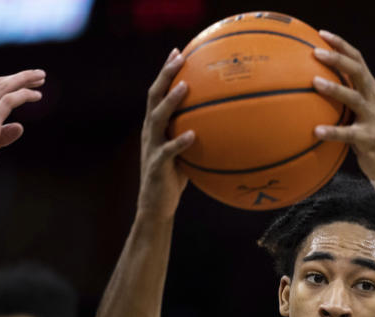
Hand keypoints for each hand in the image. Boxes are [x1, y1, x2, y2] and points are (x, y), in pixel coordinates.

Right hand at [0, 69, 44, 201]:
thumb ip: (0, 135)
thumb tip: (19, 127)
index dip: (6, 83)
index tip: (23, 83)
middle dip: (19, 77)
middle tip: (37, 75)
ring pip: (3, 87)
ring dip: (24, 80)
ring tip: (41, 78)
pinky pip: (9, 101)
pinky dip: (24, 95)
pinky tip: (37, 95)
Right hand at [137, 49, 193, 218]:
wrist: (156, 206)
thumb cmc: (173, 178)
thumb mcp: (185, 152)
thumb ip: (196, 135)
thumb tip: (224, 123)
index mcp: (155, 127)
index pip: (158, 93)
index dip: (165, 72)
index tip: (177, 51)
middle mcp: (150, 132)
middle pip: (154, 96)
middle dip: (165, 75)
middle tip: (179, 58)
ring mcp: (151, 147)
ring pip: (157, 118)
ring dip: (171, 102)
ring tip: (186, 88)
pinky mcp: (156, 166)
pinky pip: (168, 151)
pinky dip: (180, 142)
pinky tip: (193, 134)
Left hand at [311, 31, 374, 180]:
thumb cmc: (367, 132)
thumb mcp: (358, 110)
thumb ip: (344, 95)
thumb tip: (311, 82)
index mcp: (370, 88)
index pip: (357, 60)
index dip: (341, 45)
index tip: (321, 34)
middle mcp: (373, 98)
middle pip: (357, 71)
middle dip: (337, 59)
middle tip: (315, 52)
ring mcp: (372, 117)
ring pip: (355, 98)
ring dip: (335, 89)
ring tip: (315, 82)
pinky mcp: (369, 138)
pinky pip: (349, 134)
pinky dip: (332, 131)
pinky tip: (316, 131)